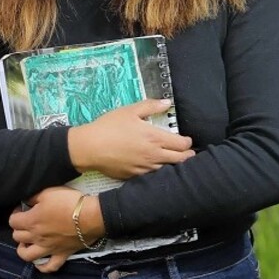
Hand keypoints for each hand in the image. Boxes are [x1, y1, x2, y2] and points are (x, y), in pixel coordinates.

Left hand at [9, 187, 94, 272]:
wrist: (91, 216)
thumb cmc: (69, 202)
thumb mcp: (48, 192)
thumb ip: (33, 197)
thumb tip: (26, 201)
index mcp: (32, 221)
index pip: (13, 221)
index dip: (15, 214)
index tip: (23, 209)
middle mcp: (37, 237)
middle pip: (17, 237)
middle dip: (18, 228)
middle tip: (27, 222)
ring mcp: (48, 248)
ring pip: (27, 256)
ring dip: (23, 249)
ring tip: (27, 242)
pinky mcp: (62, 255)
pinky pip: (50, 267)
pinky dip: (43, 266)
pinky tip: (41, 261)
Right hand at [67, 99, 193, 179]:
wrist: (90, 147)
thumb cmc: (109, 126)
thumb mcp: (129, 111)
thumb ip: (150, 106)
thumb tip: (167, 103)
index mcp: (155, 137)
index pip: (183, 144)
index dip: (188, 142)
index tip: (186, 140)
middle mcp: (155, 155)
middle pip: (181, 159)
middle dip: (187, 155)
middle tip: (187, 152)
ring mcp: (146, 168)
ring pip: (168, 169)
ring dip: (173, 164)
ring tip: (172, 159)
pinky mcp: (136, 176)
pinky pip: (153, 175)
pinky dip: (158, 170)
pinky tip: (153, 165)